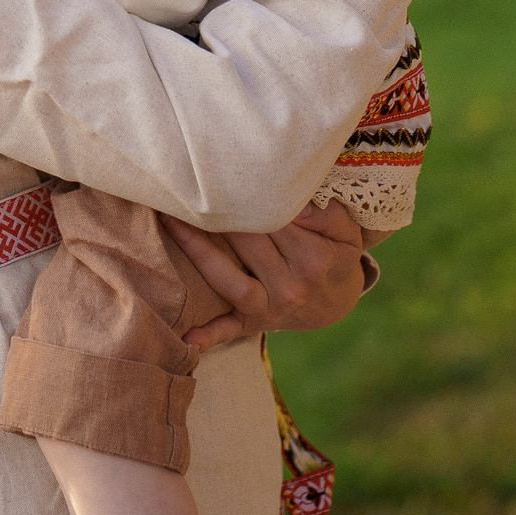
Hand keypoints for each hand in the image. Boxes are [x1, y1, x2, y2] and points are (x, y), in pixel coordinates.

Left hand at [163, 201, 366, 349]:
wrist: (337, 303)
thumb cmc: (335, 256)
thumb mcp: (345, 233)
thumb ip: (325, 213)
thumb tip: (294, 202)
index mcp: (312, 259)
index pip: (273, 221)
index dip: (248, 197)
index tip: (224, 176)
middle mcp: (290, 287)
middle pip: (246, 243)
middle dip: (218, 214)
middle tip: (189, 186)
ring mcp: (270, 308)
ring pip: (228, 280)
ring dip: (197, 252)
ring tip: (170, 222)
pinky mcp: (253, 323)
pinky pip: (228, 331)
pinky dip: (208, 336)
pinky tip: (184, 338)